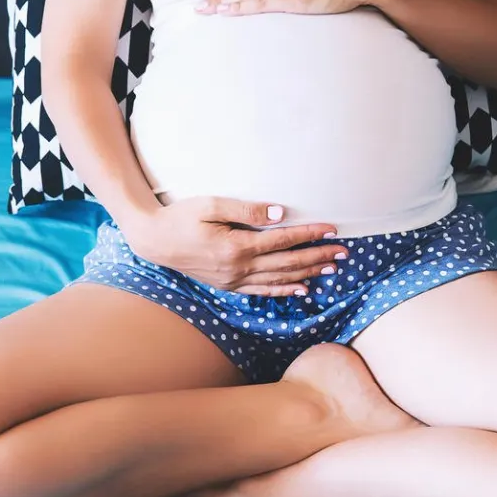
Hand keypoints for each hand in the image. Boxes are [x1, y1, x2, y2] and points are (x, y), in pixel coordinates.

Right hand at [120, 197, 348, 296]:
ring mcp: (233, 280)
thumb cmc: (181, 216)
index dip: (310, 234)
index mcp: (237, 246)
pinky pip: (262, 291)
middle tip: (344, 252)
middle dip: (318, 257)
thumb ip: (248, 209)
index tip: (332, 229)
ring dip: (308, 274)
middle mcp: (238, 268)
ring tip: (332, 269)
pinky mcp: (228, 285)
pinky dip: (285, 291)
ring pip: (279, 279)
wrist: (153, 240)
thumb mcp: (211, 205)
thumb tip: (281, 214)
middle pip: (288, 263)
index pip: (283, 240)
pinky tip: (302, 288)